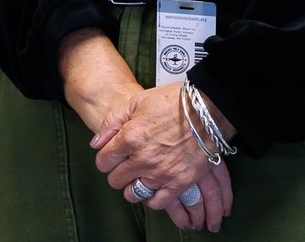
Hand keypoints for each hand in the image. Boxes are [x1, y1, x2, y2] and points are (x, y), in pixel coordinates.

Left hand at [91, 84, 233, 230]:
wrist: (207, 109)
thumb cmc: (174, 101)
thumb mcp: (137, 101)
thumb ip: (112, 121)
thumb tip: (97, 142)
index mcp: (129, 138)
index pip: (103, 162)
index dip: (106, 157)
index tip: (113, 155)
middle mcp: (142, 160)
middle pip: (116, 180)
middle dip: (119, 171)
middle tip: (128, 162)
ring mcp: (160, 174)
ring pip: (133, 194)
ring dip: (134, 185)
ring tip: (142, 174)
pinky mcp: (178, 183)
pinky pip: (157, 202)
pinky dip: (153, 197)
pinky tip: (155, 185)